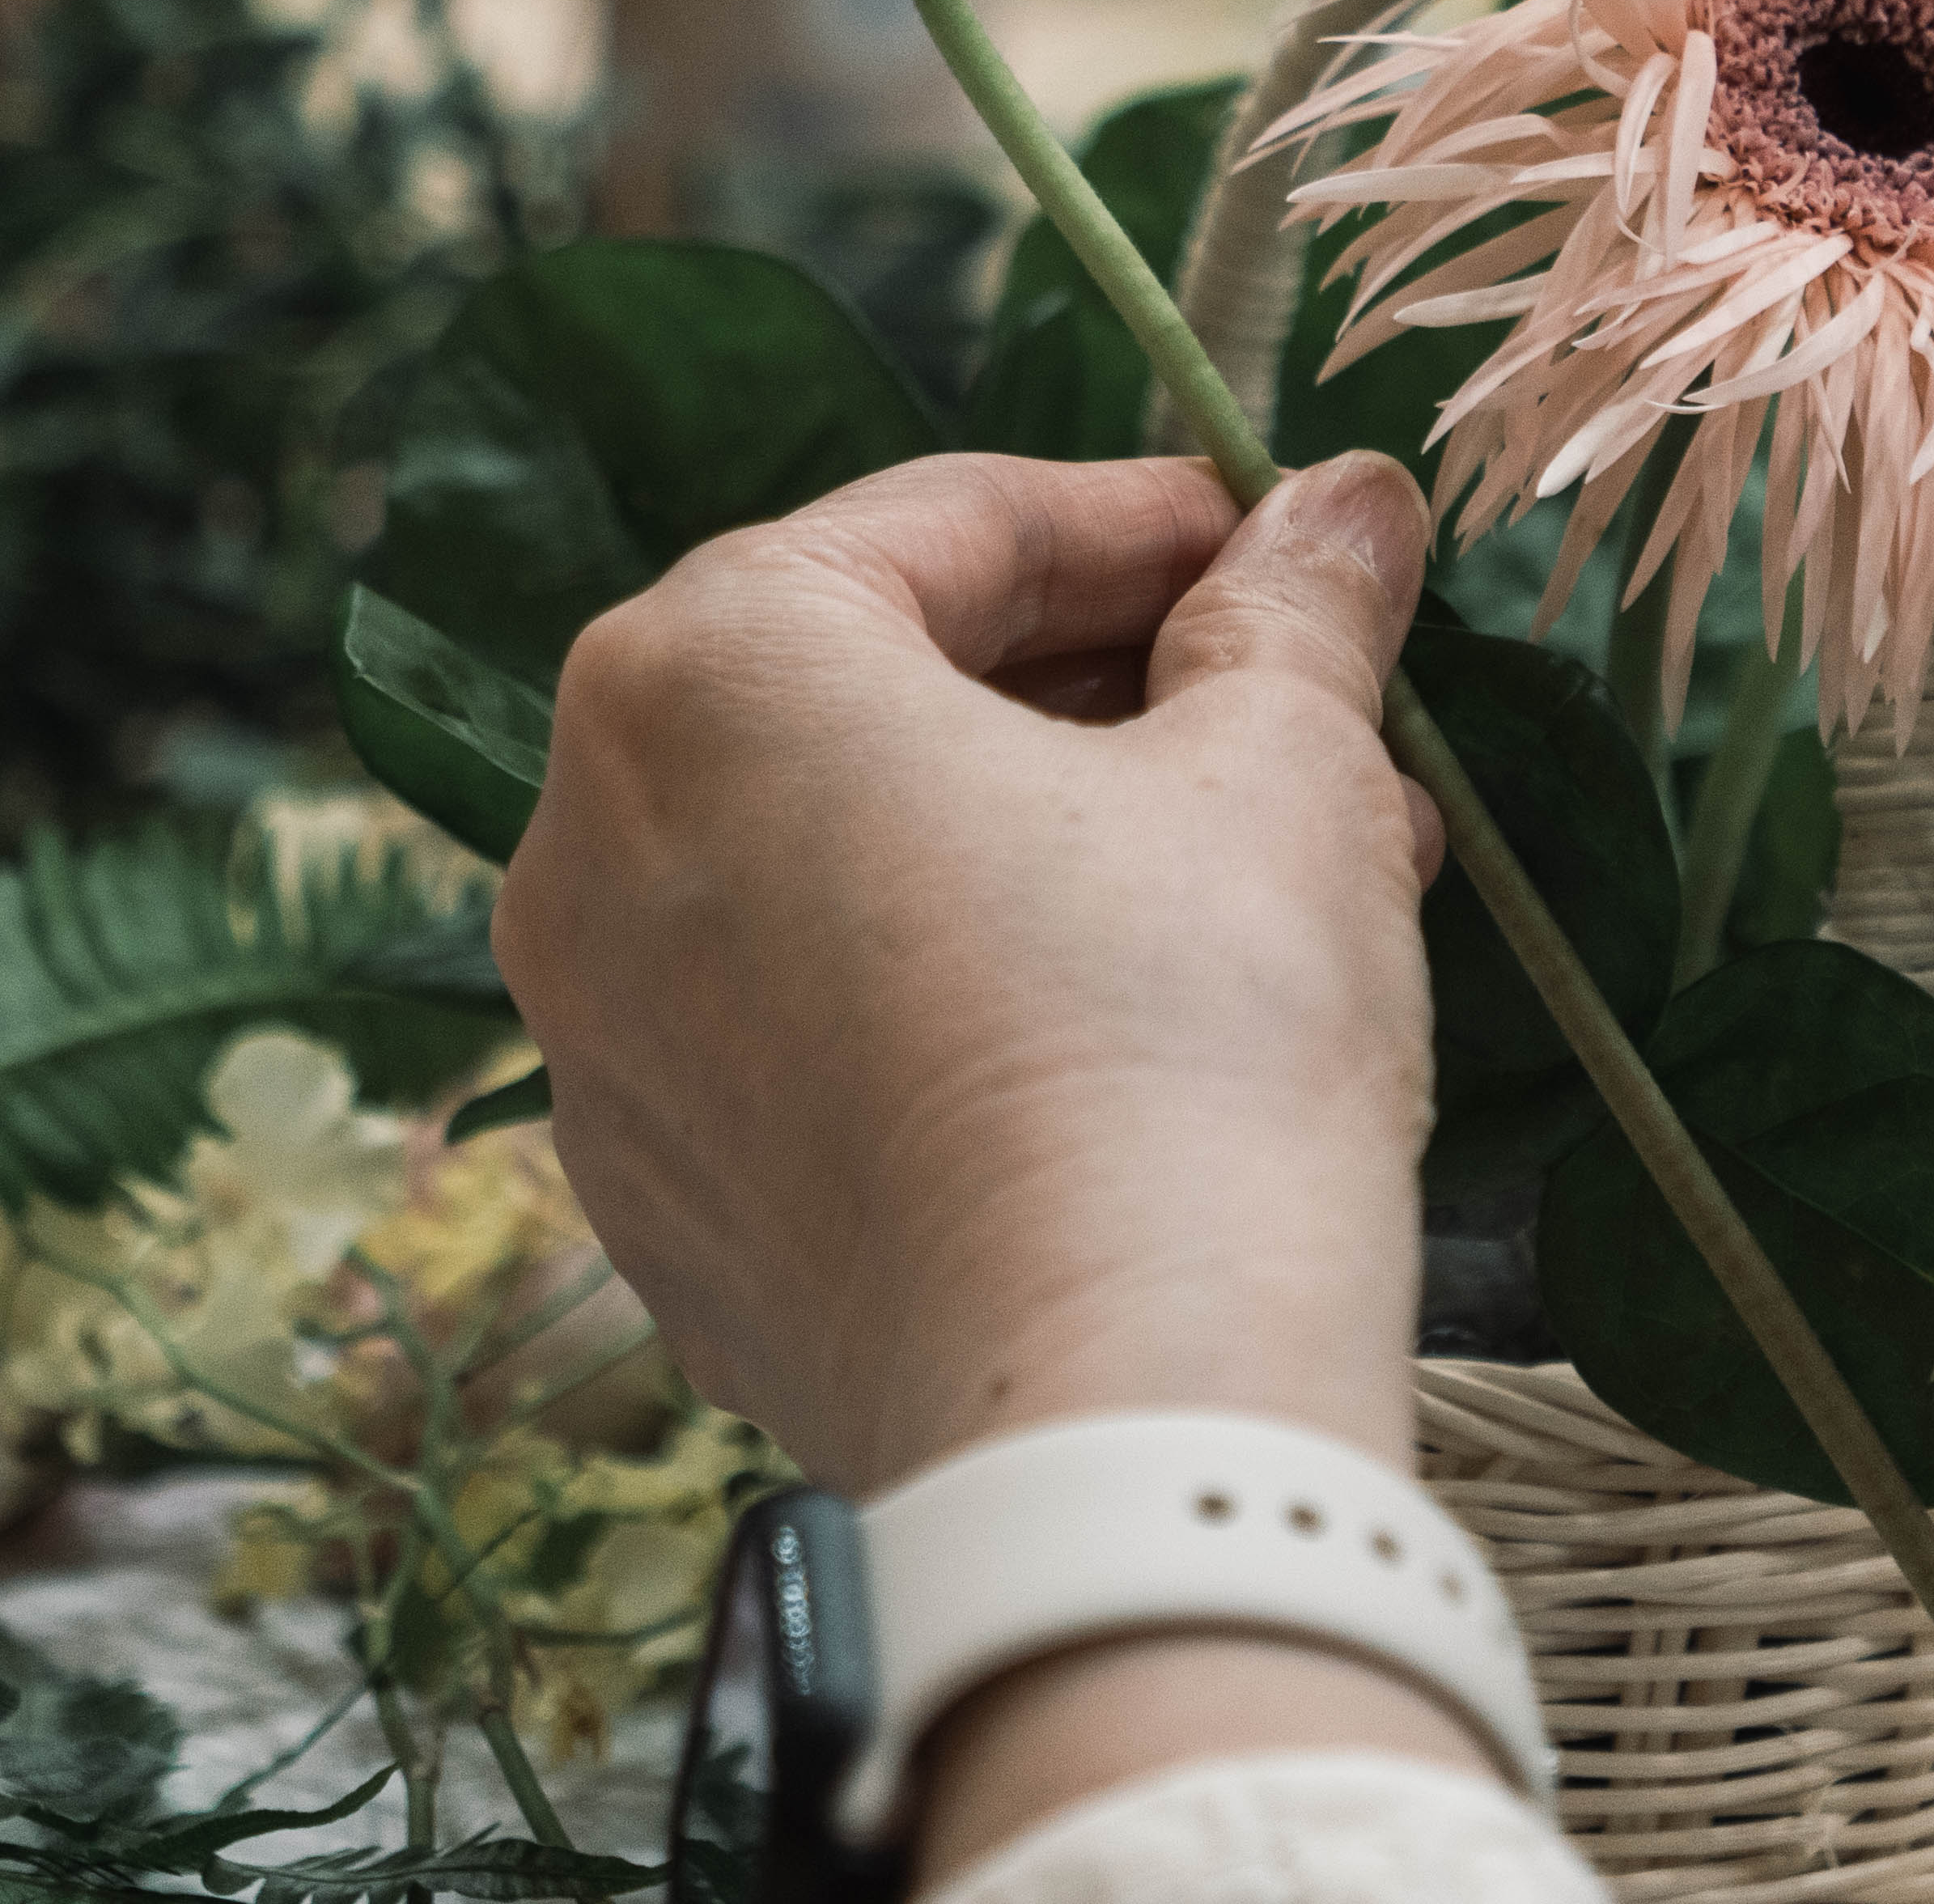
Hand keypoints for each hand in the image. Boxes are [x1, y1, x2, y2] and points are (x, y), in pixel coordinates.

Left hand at [498, 448, 1442, 1494]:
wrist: (1113, 1428)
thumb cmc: (1184, 1038)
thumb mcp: (1282, 766)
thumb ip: (1292, 608)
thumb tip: (1344, 505)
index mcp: (702, 672)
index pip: (948, 526)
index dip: (1144, 521)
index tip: (1280, 542)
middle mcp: (589, 841)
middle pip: (878, 694)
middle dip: (1108, 695)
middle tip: (1296, 713)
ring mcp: (604, 1044)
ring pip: (851, 872)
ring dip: (1055, 846)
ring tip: (1268, 872)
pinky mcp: (666, 1211)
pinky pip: (818, 1038)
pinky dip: (964, 999)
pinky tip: (1147, 1034)